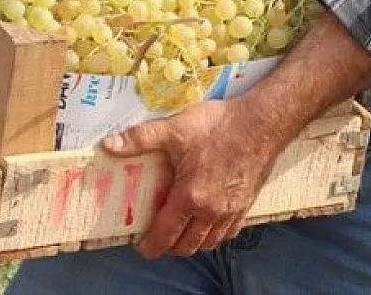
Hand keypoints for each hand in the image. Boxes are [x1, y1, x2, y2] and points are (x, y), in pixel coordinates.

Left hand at [101, 98, 282, 258]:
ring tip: (179, 231)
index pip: (166, 235)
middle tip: (157, 237)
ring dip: (192, 243)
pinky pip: (227, 233)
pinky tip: (207, 222)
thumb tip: (109, 145)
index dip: (150, 246)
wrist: (261, 123)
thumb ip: (140, 139)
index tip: (141, 246)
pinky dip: (214, 235)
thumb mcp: (174, 128)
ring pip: (208, 242)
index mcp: (190, 197)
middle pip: (187, 246)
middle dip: (169, 247)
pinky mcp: (245, 205)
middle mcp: (211, 211)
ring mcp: (231, 211)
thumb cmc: (218, 126)